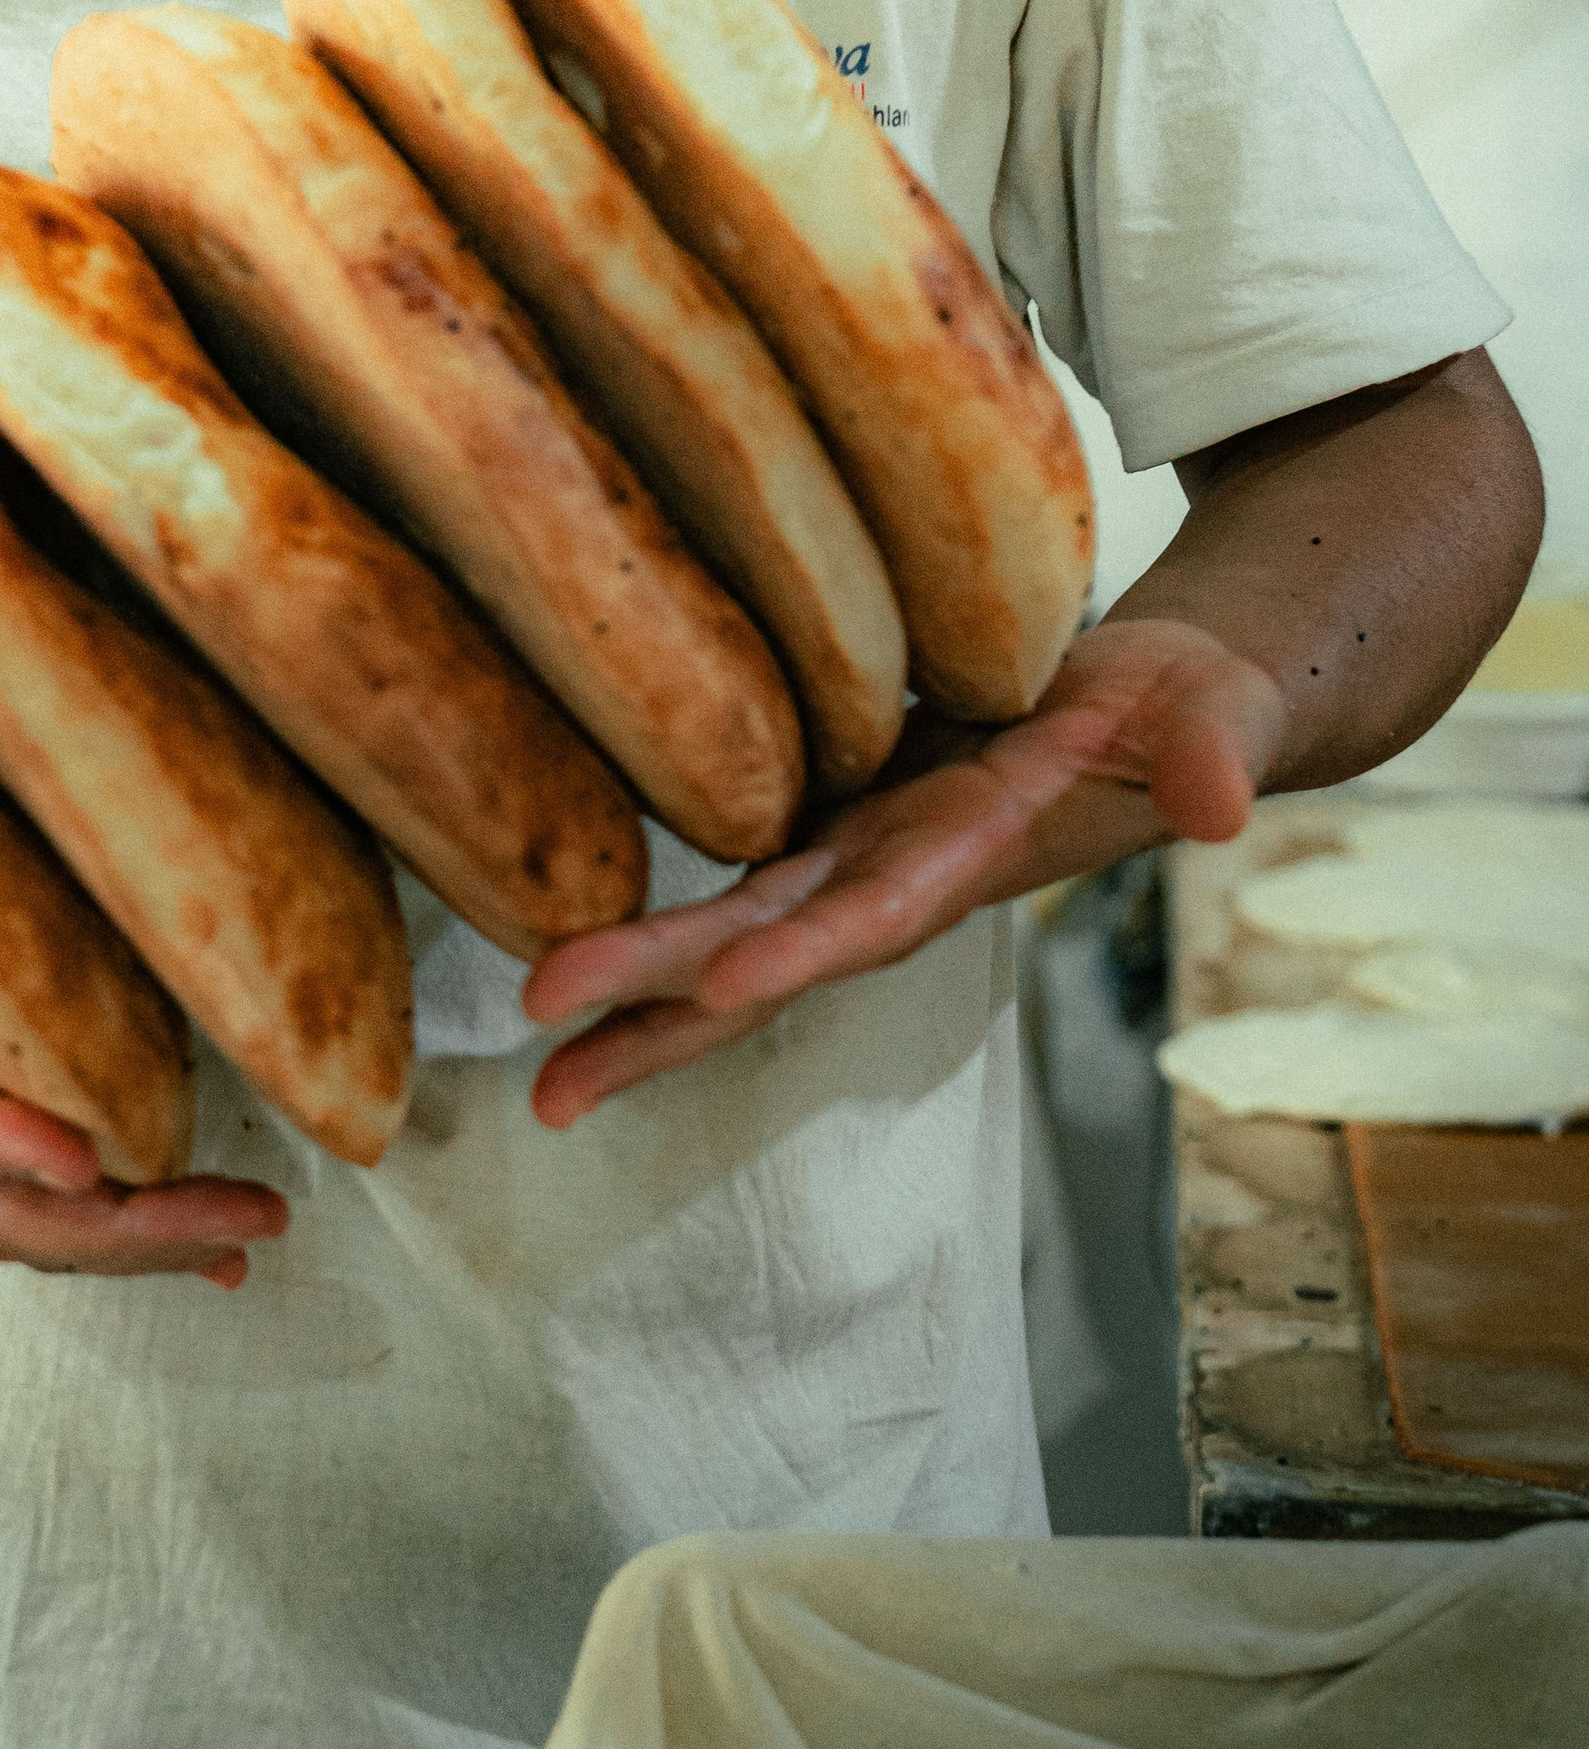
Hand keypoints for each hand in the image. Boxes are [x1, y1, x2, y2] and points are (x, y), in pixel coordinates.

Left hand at [522, 614, 1284, 1129]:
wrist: (1159, 704)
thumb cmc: (1189, 707)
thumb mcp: (1214, 713)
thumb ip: (1213, 754)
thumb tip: (1218, 806)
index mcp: (980, 852)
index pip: (884, 911)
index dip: (805, 951)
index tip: (717, 991)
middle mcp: (901, 870)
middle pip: (770, 948)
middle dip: (663, 1000)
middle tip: (545, 1043)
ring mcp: (858, 845)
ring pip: (733, 927)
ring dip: (637, 985)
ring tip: (532, 1039)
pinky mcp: (832, 805)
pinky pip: (732, 873)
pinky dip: (656, 913)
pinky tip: (563, 936)